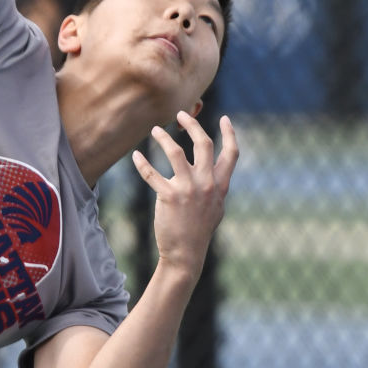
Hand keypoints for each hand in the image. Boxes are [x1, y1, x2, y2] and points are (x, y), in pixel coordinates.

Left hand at [132, 112, 238, 285]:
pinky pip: (152, 174)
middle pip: (203, 144)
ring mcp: (188, 190)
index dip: (229, 134)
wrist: (186, 254)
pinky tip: (136, 156)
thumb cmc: (200, 230)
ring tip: (155, 130)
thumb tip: (216, 172)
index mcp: (220, 185)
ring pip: (176, 152)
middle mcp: (207, 184)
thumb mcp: (217, 208)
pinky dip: (142, 163)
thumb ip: (217, 187)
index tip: (224, 118)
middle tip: (180, 114)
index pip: (231, 154)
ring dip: (163, 138)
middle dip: (192, 125)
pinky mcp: (169, 197)